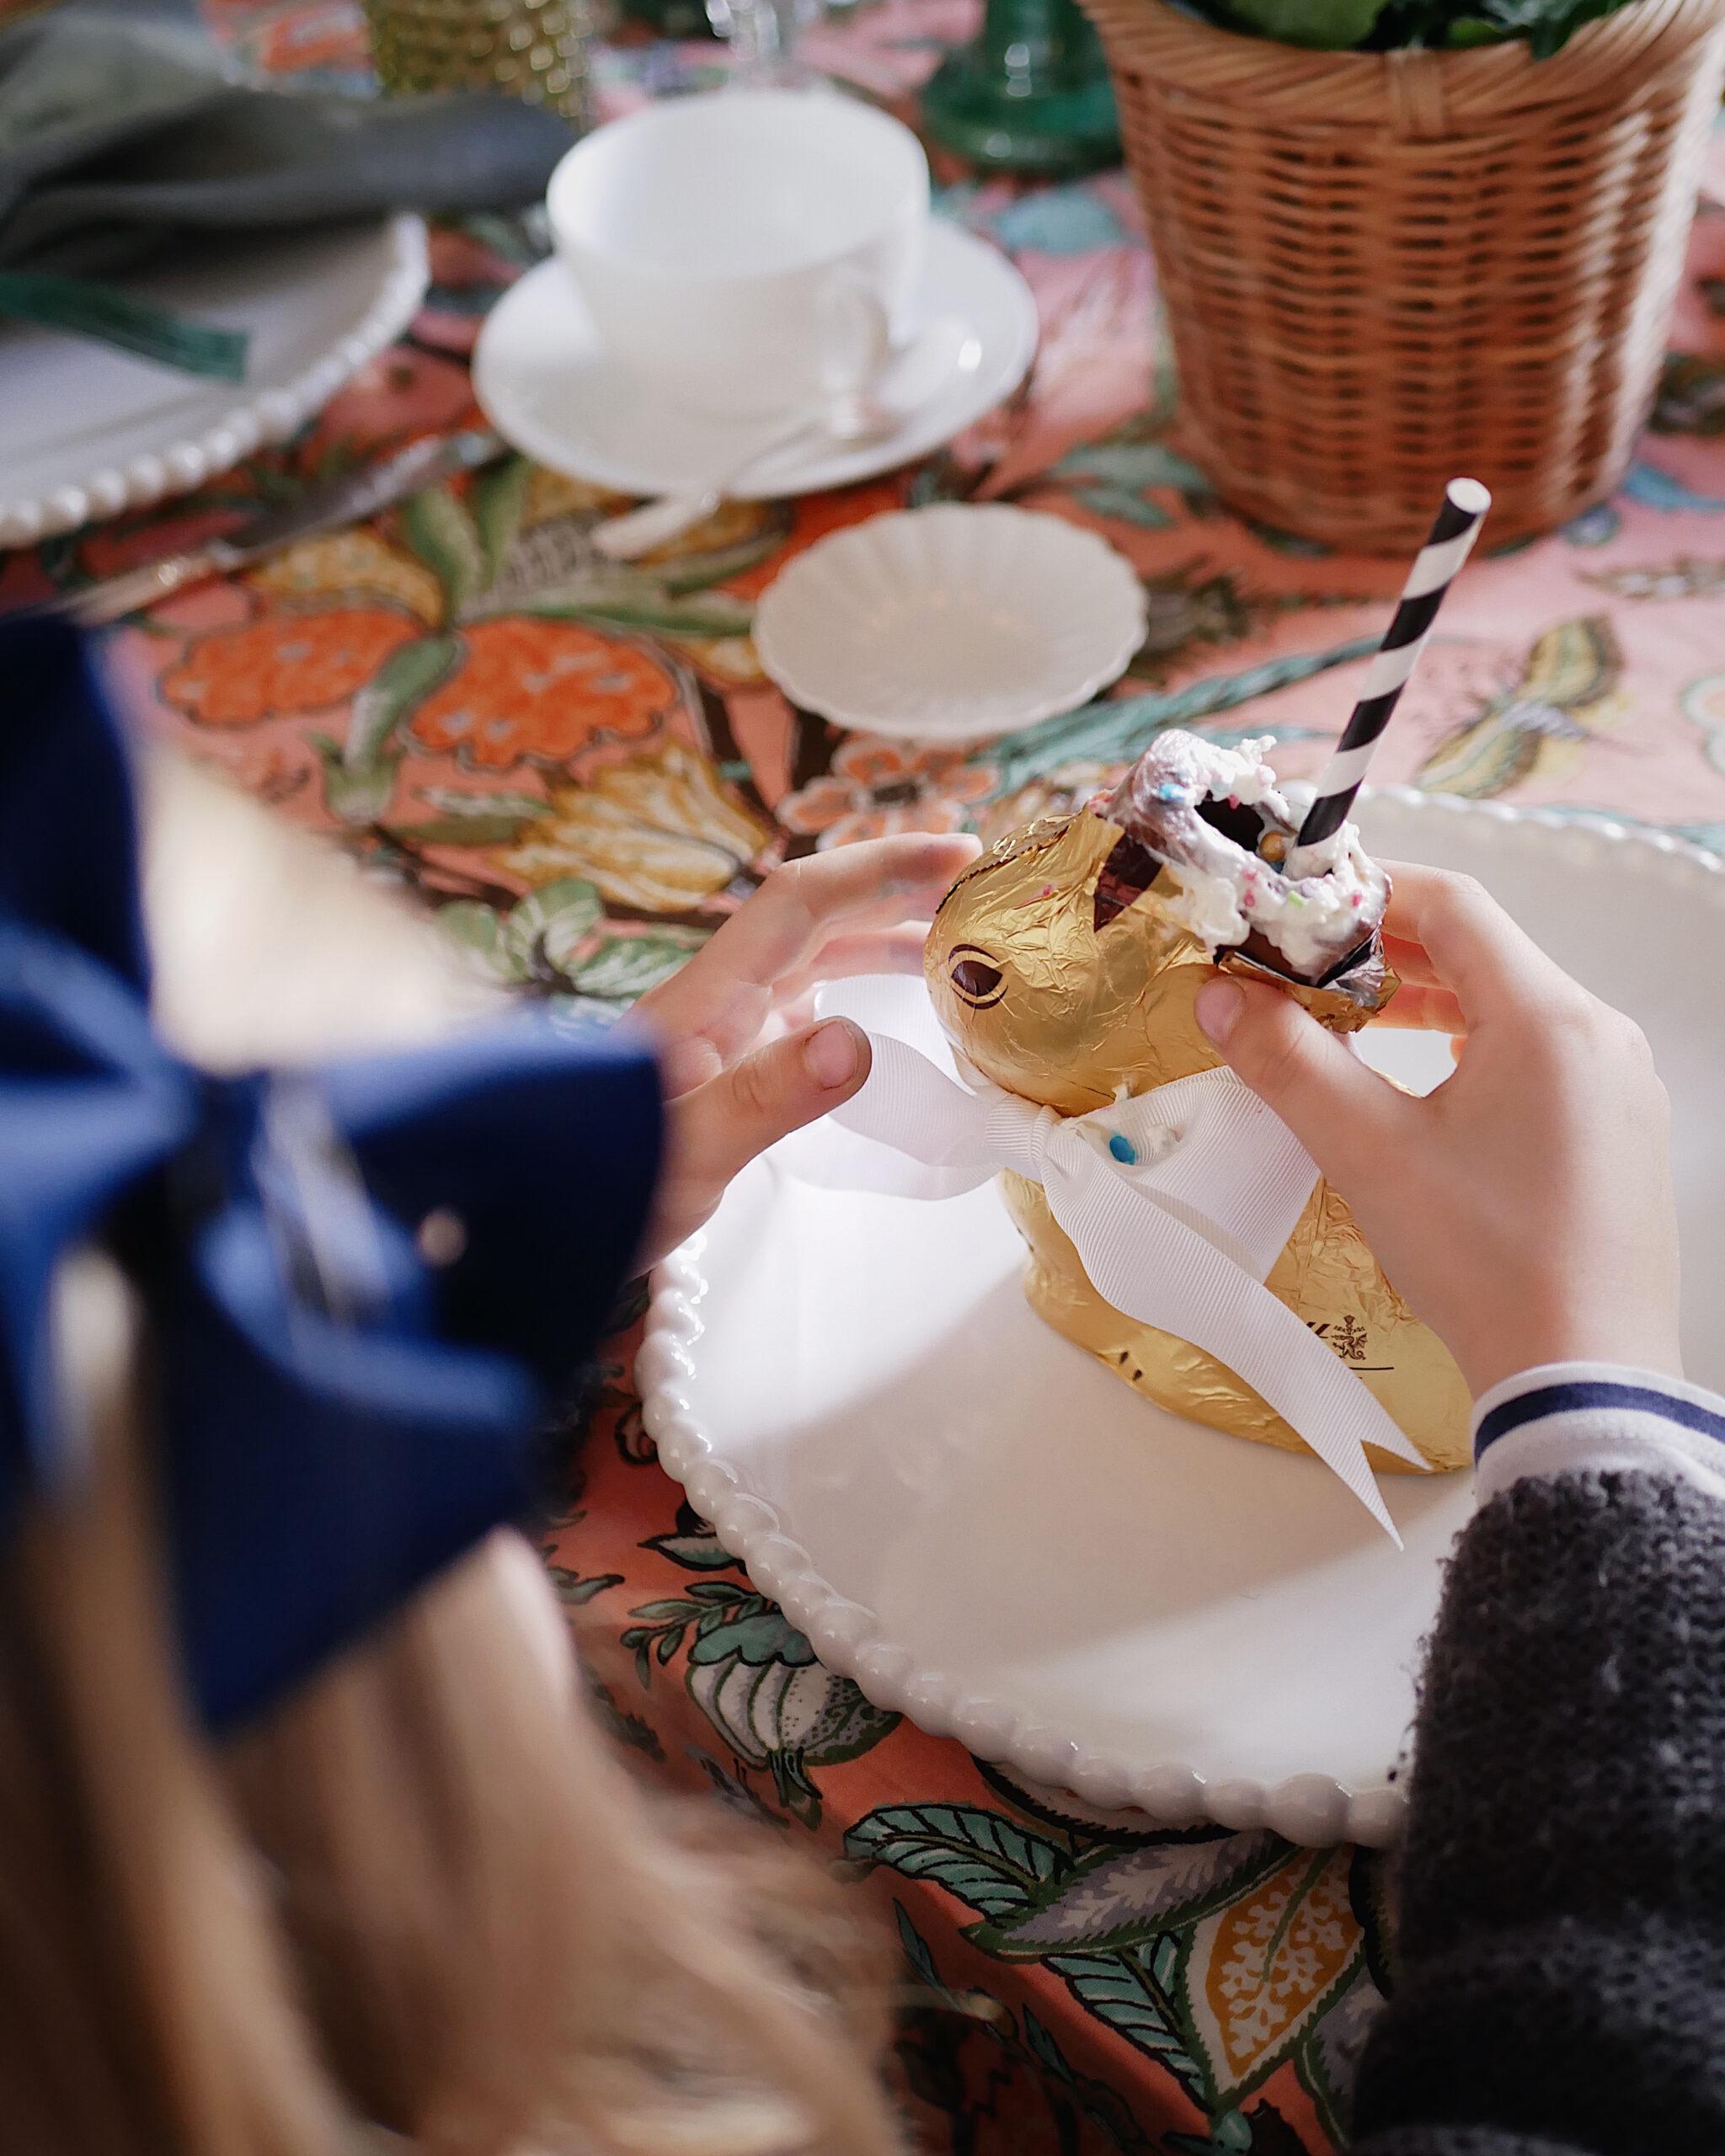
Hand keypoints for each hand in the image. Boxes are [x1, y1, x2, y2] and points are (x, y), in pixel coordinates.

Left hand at [629, 834, 979, 1266]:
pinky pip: (802, 997)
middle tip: (980, 885)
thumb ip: (765, 1096)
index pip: (803, 900)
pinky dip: (854, 984)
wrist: (533, 1222)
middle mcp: (716, 997)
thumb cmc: (599, 1186)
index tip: (958, 852)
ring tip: (955, 944)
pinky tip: (884, 1006)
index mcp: (707, 997)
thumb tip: (853, 1041)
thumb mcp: (686, 1152)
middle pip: (815, 914)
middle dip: (896, 887)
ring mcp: (718, 1026)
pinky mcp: (722, 1061)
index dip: (882, 867)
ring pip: (812, 954)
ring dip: (882, 935)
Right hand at [1193, 862, 1681, 1396]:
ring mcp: (1620, 1089)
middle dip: (1384, 950)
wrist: (1583, 1378)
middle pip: (1483, 952)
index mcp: (1548, 1019)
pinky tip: (1419, 1091)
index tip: (1297, 906)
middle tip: (1302, 966)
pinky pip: (1539, 1059)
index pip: (1453, 905)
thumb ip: (1289, 1062)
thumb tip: (1221, 996)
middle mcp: (1598, 1036)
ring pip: (1511, 1008)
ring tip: (1348, 1024)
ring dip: (1425, 1002)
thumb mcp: (1369, 1153)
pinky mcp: (1618, 1138)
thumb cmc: (1483, 1260)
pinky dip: (1469, 1049)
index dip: (1367, 891)